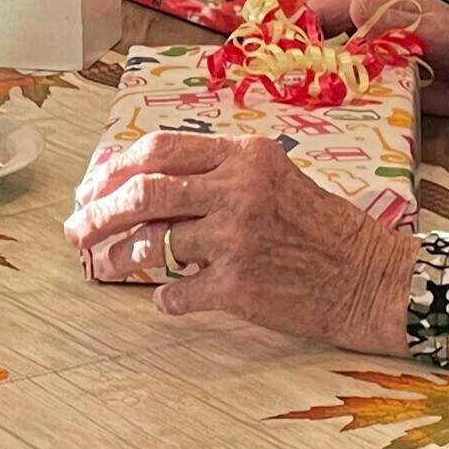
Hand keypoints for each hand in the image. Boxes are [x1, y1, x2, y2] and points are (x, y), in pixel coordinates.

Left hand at [61, 133, 413, 352]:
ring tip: (101, 267)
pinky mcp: (241, 285)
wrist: (371, 276)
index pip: (159, 150)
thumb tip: (146, 187)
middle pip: (144, 192)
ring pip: (153, 243)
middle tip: (76, 230)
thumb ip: (218, 175)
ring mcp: (237, 238)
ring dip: (117, 257)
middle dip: (97, 212)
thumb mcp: (274, 178)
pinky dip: (163, 297)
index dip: (114, 169)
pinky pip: (179, 291)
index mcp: (244, 155)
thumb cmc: (322, 227)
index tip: (91, 187)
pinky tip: (161, 299)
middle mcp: (238, 190)